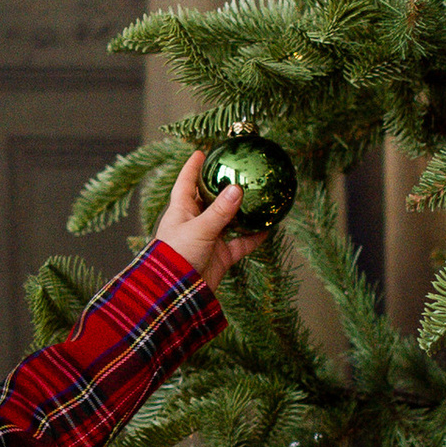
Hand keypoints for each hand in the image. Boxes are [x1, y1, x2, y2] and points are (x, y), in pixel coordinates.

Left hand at [155, 149, 261, 289]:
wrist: (177, 293)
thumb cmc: (177, 256)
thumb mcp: (199, 229)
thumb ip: (220, 211)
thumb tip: (237, 189)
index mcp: (181, 210)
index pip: (186, 182)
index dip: (192, 167)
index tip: (202, 152)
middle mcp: (195, 222)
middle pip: (210, 199)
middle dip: (222, 186)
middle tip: (238, 171)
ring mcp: (209, 239)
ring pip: (229, 220)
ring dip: (242, 211)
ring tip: (259, 197)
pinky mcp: (221, 256)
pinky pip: (241, 243)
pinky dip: (253, 237)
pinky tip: (268, 228)